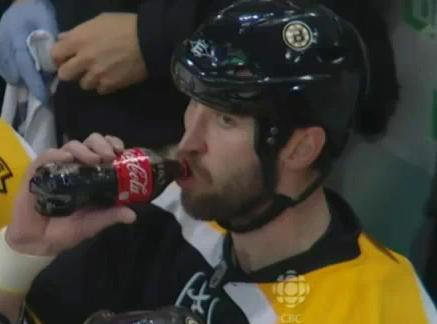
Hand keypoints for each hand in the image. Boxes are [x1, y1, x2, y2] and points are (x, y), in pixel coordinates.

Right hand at [0, 0, 57, 103]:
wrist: (23, 3)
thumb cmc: (37, 13)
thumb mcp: (47, 24)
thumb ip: (49, 44)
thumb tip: (51, 66)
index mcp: (17, 37)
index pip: (25, 65)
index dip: (34, 82)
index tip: (43, 96)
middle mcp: (4, 43)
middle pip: (14, 71)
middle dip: (28, 85)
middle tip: (42, 96)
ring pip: (7, 71)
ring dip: (20, 81)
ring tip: (33, 89)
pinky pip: (3, 66)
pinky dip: (12, 74)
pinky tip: (22, 78)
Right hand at [5, 134, 135, 256]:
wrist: (39, 243)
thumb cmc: (67, 229)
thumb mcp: (94, 223)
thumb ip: (111, 216)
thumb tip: (132, 215)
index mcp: (93, 174)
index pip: (104, 149)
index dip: (113, 144)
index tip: (121, 150)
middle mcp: (77, 167)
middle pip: (90, 142)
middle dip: (101, 144)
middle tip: (109, 156)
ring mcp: (57, 168)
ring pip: (71, 146)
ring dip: (84, 149)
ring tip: (94, 160)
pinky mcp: (37, 173)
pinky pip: (46, 157)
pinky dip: (57, 154)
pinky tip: (67, 158)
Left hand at [52, 13, 146, 94]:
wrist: (149, 41)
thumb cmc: (125, 26)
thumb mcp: (99, 21)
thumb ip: (79, 31)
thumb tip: (64, 39)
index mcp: (78, 40)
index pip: (55, 54)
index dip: (59, 57)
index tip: (65, 57)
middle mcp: (84, 59)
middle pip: (65, 75)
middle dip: (70, 71)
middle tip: (80, 68)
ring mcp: (97, 74)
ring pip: (83, 84)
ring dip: (89, 79)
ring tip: (100, 72)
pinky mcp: (110, 85)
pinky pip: (100, 90)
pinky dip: (104, 85)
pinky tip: (111, 77)